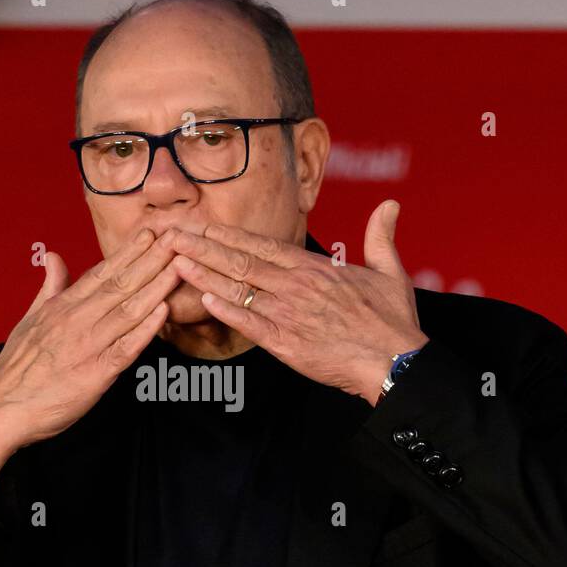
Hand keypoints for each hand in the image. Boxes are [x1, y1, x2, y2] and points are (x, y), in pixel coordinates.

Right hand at [0, 228, 181, 487]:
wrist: (0, 408)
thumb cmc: (16, 368)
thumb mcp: (29, 319)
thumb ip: (49, 288)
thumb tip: (54, 258)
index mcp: (61, 307)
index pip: (101, 273)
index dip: (129, 252)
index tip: (151, 234)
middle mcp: (76, 320)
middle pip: (121, 285)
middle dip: (151, 260)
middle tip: (176, 238)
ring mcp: (87, 346)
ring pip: (128, 310)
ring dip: (156, 287)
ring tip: (179, 265)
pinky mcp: (95, 374)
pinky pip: (126, 348)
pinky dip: (146, 329)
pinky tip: (163, 311)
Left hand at [168, 199, 427, 405]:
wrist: (395, 362)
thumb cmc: (392, 321)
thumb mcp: (390, 271)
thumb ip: (381, 237)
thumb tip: (390, 205)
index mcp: (314, 268)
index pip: (262, 244)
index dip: (227, 234)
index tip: (201, 224)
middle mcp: (296, 286)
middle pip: (240, 261)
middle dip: (202, 247)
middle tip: (171, 235)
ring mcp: (289, 314)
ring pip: (239, 289)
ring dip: (204, 274)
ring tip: (174, 261)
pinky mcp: (286, 344)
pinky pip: (250, 324)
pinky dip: (227, 311)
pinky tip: (202, 299)